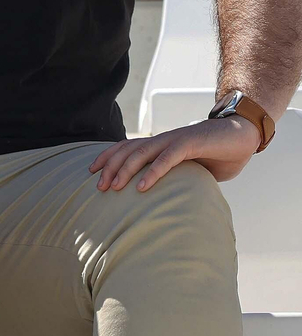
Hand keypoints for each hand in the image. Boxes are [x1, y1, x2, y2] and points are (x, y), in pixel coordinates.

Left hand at [90, 116, 260, 191]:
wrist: (242, 135)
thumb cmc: (217, 154)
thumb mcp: (191, 170)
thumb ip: (177, 180)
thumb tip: (168, 200)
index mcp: (160, 144)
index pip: (126, 148)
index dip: (108, 158)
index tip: (92, 172)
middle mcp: (162, 140)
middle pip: (127, 151)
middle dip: (109, 167)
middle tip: (98, 186)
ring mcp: (174, 140)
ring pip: (141, 153)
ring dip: (125, 170)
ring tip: (114, 187)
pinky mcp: (190, 143)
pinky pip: (167, 158)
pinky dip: (153, 171)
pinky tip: (143, 187)